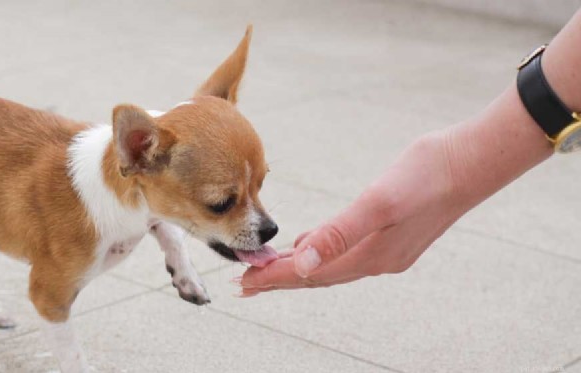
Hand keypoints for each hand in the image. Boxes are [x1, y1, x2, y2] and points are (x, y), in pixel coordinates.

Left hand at [238, 131, 481, 295]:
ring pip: (330, 265)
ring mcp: (387, 249)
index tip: (241, 285)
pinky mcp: (392, 234)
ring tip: (267, 270)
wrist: (471, 161)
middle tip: (243, 283)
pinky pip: (345, 252)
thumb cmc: (426, 176)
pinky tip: (311, 246)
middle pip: (316, 276)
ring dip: (298, 268)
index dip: (274, 280)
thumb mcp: (379, 202)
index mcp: (370, 256)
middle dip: (279, 279)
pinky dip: (321, 251)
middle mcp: (377, 260)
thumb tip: (300, 264)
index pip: (309, 275)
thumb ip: (338, 233)